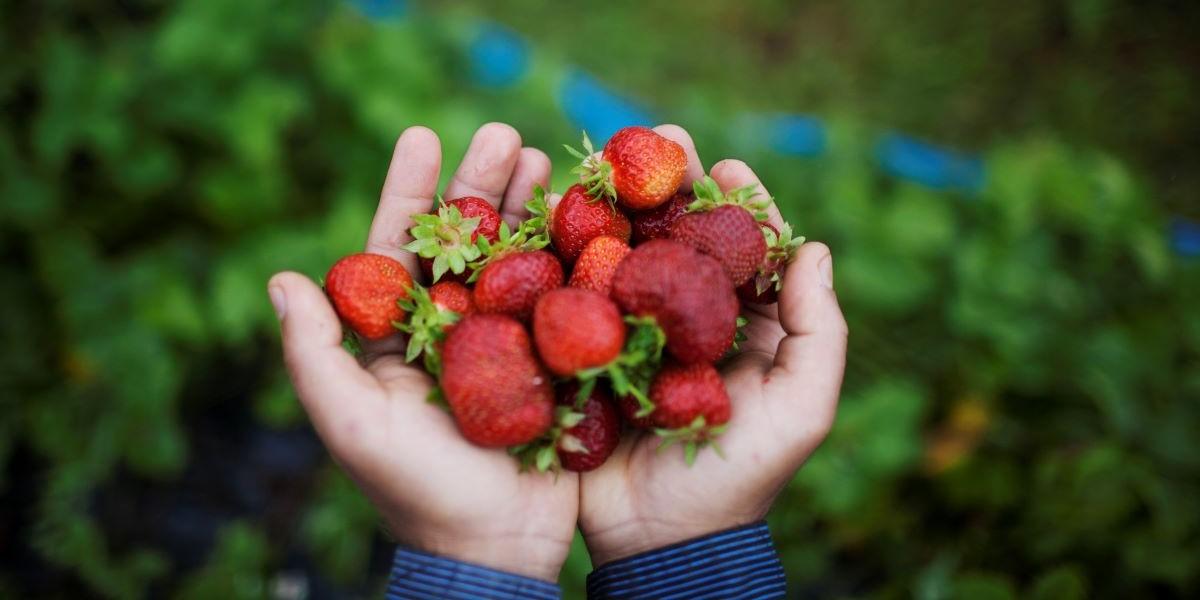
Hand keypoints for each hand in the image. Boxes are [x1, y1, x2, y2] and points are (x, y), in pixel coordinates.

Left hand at [268, 123, 575, 581]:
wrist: (494, 549)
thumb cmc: (416, 491)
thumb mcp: (352, 424)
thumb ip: (315, 354)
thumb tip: (281, 278)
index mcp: (398, 338)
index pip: (398, 249)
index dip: (410, 192)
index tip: (423, 136)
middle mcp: (452, 331)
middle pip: (466, 242)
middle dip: (483, 185)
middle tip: (507, 134)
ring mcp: (506, 343)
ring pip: (517, 259)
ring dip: (531, 207)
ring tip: (550, 160)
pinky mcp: (553, 362)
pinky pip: (563, 299)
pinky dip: (574, 256)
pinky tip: (590, 218)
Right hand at [576, 125, 848, 565]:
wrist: (659, 540)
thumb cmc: (736, 477)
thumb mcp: (801, 411)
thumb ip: (816, 333)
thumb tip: (814, 250)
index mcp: (743, 333)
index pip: (745, 255)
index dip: (741, 207)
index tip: (727, 166)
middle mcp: (688, 326)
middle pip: (683, 242)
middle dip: (673, 188)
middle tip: (660, 139)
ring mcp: (633, 338)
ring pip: (629, 257)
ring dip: (621, 207)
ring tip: (607, 162)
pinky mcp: (586, 355)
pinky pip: (580, 296)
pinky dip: (571, 254)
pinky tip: (562, 216)